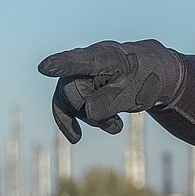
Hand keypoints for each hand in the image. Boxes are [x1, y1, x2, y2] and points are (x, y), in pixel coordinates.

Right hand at [39, 39, 185, 143]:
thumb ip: (110, 102)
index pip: (80, 62)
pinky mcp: (79, 87)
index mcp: (105, 57)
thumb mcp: (133, 93)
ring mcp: (80, 74)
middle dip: (88, 110)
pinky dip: (73, 123)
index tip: (44, 68)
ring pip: (69, 102)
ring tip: (116, 126)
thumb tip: (88, 112)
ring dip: (91, 119)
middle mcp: (86, 61)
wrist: (150, 74)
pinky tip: (76, 138)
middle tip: (115, 120)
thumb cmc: (144, 79)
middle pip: (71, 90)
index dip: (61, 66)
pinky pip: (67, 107)